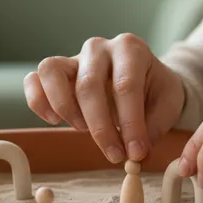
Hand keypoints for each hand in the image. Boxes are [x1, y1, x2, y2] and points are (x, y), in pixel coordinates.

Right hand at [23, 33, 185, 163]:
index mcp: (131, 48)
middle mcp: (99, 47)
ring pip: (53, 73)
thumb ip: (154, 127)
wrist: (146, 78)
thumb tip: (135, 153)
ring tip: (83, 130)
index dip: (130, 123)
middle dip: (101, 127)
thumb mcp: (168, 105)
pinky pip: (34, 79)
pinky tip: (55, 121)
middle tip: (114, 155)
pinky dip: (38, 101)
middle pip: (88, 84)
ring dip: (66, 109)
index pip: (125, 85)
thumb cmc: (155, 90)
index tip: (136, 152)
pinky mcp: (56, 71)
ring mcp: (74, 56)